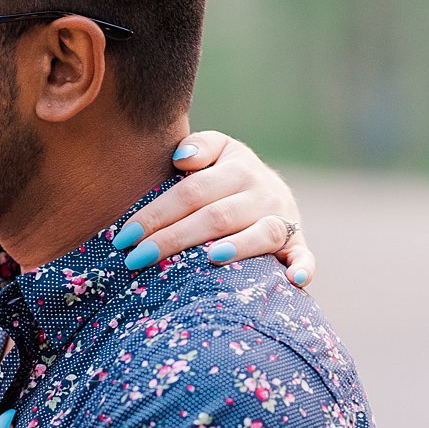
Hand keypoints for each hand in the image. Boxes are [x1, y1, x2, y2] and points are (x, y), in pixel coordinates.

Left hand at [115, 131, 313, 284]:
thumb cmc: (228, 177)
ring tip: (209, 259)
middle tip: (137, 260)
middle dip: (174, 239)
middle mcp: (263, 192)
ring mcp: (283, 218)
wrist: (273, 190)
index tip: (124, 237)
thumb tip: (181, 158)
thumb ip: (200, 147)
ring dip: (238, 247)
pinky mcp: (298, 243)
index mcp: (237, 168)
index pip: (191, 192)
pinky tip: (293, 280)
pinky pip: (304, 255)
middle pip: (216, 216)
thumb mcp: (218, 151)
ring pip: (261, 234)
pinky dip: (303, 266)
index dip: (156, 213)